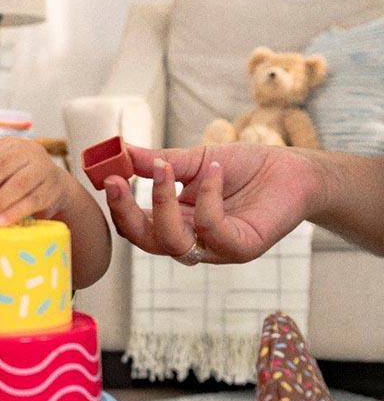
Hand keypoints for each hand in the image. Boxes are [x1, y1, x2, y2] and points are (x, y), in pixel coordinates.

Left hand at [0, 138, 73, 225]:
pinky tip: (1, 222)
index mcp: (8, 146)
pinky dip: (15, 212)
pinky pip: (32, 200)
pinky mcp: (52, 189)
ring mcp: (43, 168)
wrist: (56, 189)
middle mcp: (27, 151)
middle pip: (0, 168)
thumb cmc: (18, 185)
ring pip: (18, 184)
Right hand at [103, 142, 322, 262]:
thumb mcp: (196, 159)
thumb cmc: (248, 167)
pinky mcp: (240, 248)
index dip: (118, 205)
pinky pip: (211, 229)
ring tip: (166, 168)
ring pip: (172, 241)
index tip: (106, 175)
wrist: (295, 170)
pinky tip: (214, 171)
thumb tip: (121, 151)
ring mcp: (214, 249)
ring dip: (162, 203)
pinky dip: (207, 197)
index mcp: (175, 222)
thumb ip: (160, 161)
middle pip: (145, 241)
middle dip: (126, 212)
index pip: (135, 225)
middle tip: (117, 181)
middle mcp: (191, 240)